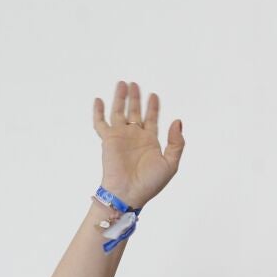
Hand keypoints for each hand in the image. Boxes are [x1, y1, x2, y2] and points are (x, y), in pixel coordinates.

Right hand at [92, 81, 184, 207]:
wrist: (128, 193)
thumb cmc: (150, 183)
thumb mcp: (170, 163)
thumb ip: (176, 143)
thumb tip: (177, 121)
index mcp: (150, 142)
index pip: (152, 119)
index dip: (153, 107)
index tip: (154, 95)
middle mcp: (135, 137)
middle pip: (135, 112)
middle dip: (135, 98)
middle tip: (135, 84)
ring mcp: (121, 137)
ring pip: (119, 112)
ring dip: (120, 98)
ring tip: (122, 84)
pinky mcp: (108, 140)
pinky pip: (101, 123)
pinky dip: (98, 112)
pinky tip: (99, 100)